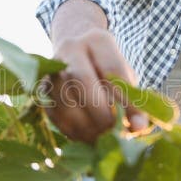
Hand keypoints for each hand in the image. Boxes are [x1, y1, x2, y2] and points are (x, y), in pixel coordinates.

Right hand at [46, 27, 147, 142]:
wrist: (76, 54)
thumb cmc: (107, 70)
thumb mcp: (125, 77)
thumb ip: (133, 99)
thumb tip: (138, 127)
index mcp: (98, 41)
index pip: (112, 70)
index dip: (125, 101)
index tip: (137, 125)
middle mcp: (70, 49)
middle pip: (81, 80)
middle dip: (100, 113)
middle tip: (114, 132)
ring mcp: (51, 68)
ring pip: (63, 99)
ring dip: (85, 125)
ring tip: (102, 138)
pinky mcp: (41, 89)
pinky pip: (54, 113)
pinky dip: (72, 131)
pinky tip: (87, 138)